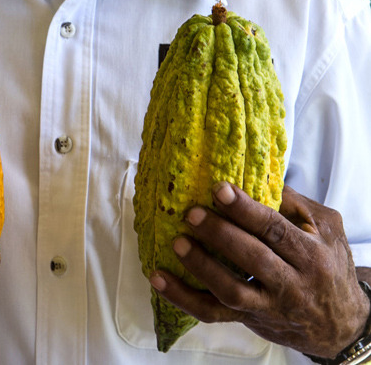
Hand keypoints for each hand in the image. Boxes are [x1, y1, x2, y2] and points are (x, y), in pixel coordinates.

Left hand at [149, 182, 369, 358]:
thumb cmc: (328, 265)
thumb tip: (257, 174)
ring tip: (177, 243)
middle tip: (191, 213)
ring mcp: (267, 305)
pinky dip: (182, 297)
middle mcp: (291, 282)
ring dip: (201, 267)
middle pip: (253, 259)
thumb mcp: (326, 229)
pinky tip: (159, 278)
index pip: (275, 230)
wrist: (339, 324)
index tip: (219, 189)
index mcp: (311, 254)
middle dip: (220, 234)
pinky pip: (211, 313)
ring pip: (231, 291)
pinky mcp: (247, 319)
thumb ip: (294, 203)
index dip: (246, 210)